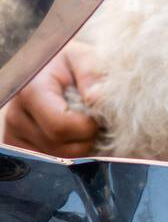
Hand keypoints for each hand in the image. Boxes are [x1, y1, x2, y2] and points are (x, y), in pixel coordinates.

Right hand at [2, 41, 104, 156]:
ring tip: (82, 127)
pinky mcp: (17, 150)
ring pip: (56, 161)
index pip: (60, 126)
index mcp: (30, 91)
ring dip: (79, 149)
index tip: (99, 116)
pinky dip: (67, 156)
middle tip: (95, 122)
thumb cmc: (70, 64)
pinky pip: (48, 165)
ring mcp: (13, 136)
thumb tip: (97, 97)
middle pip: (60, 148)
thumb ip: (91, 73)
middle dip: (86, 140)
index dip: (87, 127)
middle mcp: (16, 116)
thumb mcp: (83, 57)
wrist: (52, 70)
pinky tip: (71, 138)